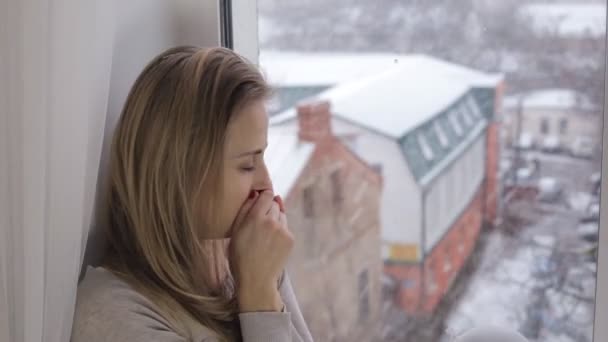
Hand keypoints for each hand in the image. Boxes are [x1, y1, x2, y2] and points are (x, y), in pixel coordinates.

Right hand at [229, 190, 293, 311]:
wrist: (256, 280)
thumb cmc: (240, 256)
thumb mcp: (235, 232)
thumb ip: (244, 210)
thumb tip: (255, 194)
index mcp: (255, 217)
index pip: (266, 194)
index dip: (263, 197)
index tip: (259, 202)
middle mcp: (271, 221)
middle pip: (274, 204)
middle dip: (268, 209)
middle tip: (259, 224)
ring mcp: (283, 230)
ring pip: (281, 215)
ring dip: (275, 219)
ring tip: (264, 235)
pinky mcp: (290, 239)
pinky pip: (286, 227)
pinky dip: (280, 231)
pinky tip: (271, 243)